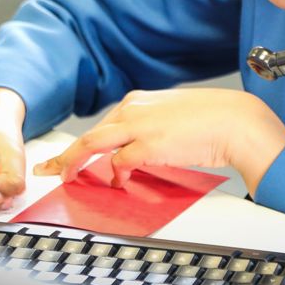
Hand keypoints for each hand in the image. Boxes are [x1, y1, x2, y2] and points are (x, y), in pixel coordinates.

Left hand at [32, 88, 284, 195]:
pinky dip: (114, 175)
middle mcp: (133, 109)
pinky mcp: (147, 144)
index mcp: (140, 101)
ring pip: (92, 144)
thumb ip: (152, 128)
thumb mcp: (174, 118)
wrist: (236, 120)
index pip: (103, 124)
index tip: (69, 154)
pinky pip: (118, 162)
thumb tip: (139, 149)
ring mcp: (138, 126)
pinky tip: (117, 184)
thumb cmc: (213, 120)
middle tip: (49, 170)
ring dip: (75, 163)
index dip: (84, 143)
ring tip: (64, 179)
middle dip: (67, 155)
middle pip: (90, 134)